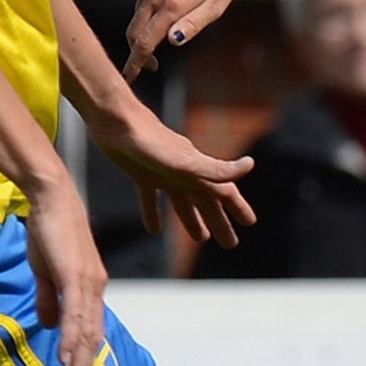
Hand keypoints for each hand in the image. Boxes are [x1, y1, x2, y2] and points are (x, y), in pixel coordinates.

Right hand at [22, 173, 109, 365]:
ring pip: (85, 332)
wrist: (52, 198)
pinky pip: (74, 315)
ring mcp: (88, 283)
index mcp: (90, 288)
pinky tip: (65, 359)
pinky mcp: (75, 276)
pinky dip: (70, 339)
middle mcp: (95, 289)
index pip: (90, 331)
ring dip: (78, 364)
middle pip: (92, 339)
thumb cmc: (49, 230)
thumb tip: (47, 326)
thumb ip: (48, 299)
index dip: (83, 359)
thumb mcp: (46, 271)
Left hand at [89, 105, 256, 248]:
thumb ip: (215, 169)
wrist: (115, 121)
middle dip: (220, 222)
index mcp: (197, 170)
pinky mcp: (141, 175)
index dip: (238, 207)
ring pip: (183, 202)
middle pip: (206, 202)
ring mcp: (163, 174)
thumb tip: (250, 165)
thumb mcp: (185, 161)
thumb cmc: (150, 141)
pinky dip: (154, 214)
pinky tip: (154, 230)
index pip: (223, 192)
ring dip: (193, 220)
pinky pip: (150, 199)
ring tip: (201, 238)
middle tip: (230, 244)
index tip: (249, 223)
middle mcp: (183, 173)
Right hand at [125, 0, 251, 77]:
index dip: (135, 62)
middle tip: (150, 63)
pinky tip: (166, 0)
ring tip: (168, 23)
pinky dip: (147, 5)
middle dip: (137, 50)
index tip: (129, 75)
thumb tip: (171, 41)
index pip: (145, 42)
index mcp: (173, 5)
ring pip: (137, 13)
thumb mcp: (215, 8)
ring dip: (145, 26)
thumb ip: (192, 25)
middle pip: (134, 31)